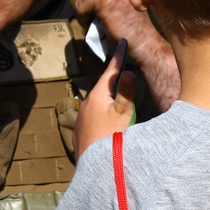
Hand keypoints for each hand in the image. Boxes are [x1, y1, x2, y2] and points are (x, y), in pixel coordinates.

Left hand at [74, 39, 135, 157]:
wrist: (92, 167)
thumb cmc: (109, 139)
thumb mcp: (122, 115)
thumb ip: (126, 93)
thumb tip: (128, 72)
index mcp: (97, 96)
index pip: (111, 71)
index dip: (118, 56)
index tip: (122, 42)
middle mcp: (86, 103)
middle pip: (104, 87)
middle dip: (115, 80)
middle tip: (124, 70)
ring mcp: (82, 117)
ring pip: (98, 103)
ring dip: (109, 100)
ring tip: (120, 100)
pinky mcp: (81, 130)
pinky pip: (94, 117)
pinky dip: (103, 115)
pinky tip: (108, 122)